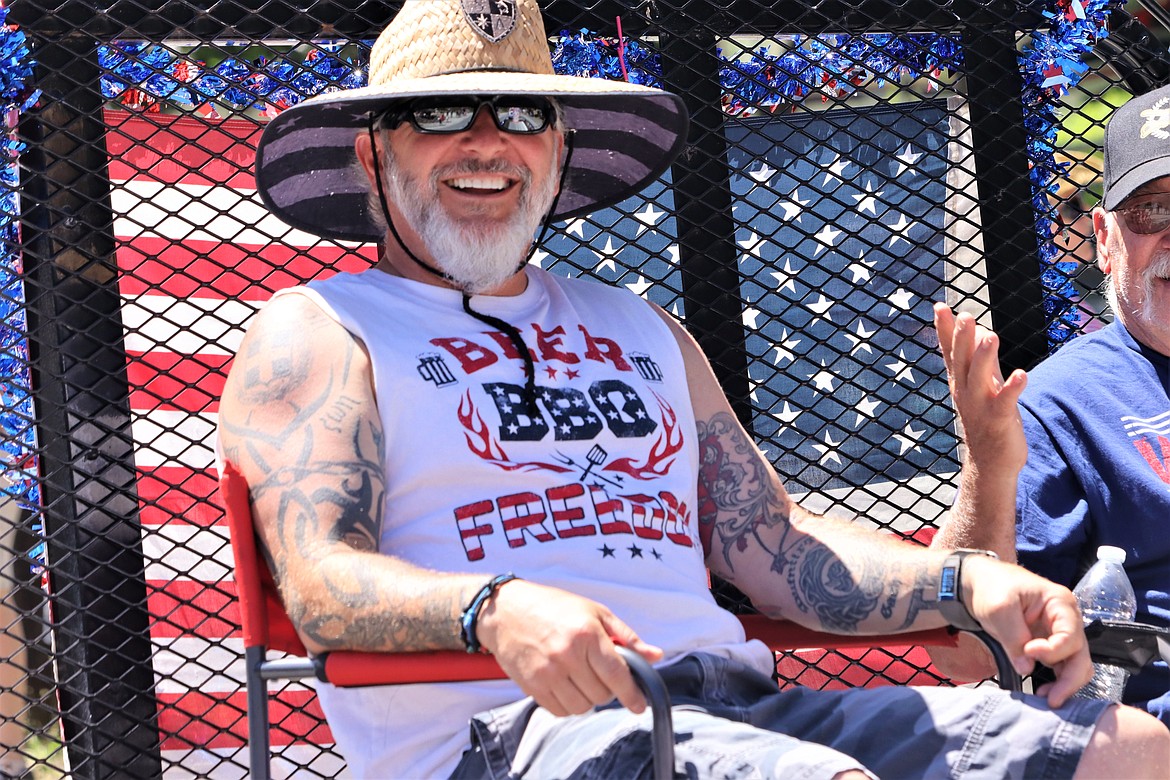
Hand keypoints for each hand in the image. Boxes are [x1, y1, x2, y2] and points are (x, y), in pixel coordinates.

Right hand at [474, 580, 663, 716]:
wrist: (505, 610)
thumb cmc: (552, 607)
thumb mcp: (594, 611)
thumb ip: (626, 636)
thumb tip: (655, 656)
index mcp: (586, 635)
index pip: (617, 674)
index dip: (632, 694)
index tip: (639, 705)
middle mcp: (567, 656)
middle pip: (601, 694)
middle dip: (606, 688)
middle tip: (598, 672)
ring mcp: (547, 673)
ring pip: (582, 707)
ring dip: (587, 698)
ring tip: (580, 678)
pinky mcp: (531, 686)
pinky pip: (559, 710)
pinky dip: (567, 704)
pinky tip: (565, 685)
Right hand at [933, 303, 1026, 474]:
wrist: (990, 462)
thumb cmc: (986, 419)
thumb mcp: (980, 385)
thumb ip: (979, 358)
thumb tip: (978, 329)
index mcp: (961, 382)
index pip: (950, 351)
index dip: (944, 330)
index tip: (940, 306)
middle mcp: (966, 391)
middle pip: (962, 360)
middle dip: (962, 338)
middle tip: (965, 316)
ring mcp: (981, 406)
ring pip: (980, 377)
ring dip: (985, 357)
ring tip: (991, 336)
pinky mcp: (1000, 420)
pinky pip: (1005, 401)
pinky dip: (1013, 388)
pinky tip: (1021, 374)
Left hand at [961, 555, 1091, 706]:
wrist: (980, 583)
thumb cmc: (992, 587)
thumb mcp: (999, 608)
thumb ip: (1013, 637)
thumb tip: (1026, 668)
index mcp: (1060, 603)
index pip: (1070, 635)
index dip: (1052, 650)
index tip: (1028, 652)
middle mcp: (1067, 619)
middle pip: (1080, 655)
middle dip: (1069, 679)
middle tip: (1052, 699)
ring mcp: (1059, 633)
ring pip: (1075, 665)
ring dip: (1065, 684)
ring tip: (1047, 698)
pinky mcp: (1049, 645)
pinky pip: (1060, 667)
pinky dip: (1056, 681)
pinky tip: (1042, 692)